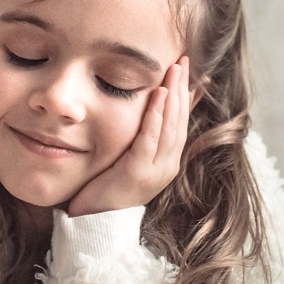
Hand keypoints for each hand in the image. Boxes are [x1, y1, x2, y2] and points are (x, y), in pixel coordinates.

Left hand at [66, 57, 190, 216]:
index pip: (181, 122)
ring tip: (174, 70)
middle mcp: (167, 166)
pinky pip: (150, 139)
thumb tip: (147, 113)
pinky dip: (155, 116)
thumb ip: (141, 136)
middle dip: (182, 88)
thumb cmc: (107, 189)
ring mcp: (156, 171)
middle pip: (179, 120)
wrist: (95, 223)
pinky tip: (158, 96)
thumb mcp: (128, 158)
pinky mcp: (138, 173)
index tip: (188, 69)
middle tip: (183, 60)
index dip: (186, 95)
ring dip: (173, 96)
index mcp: (167, 162)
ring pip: (169, 127)